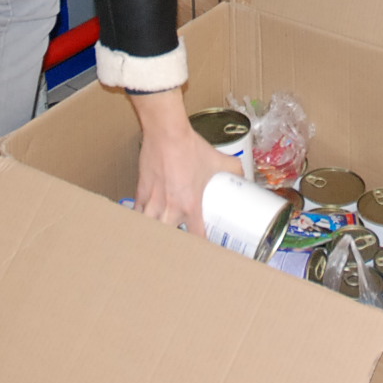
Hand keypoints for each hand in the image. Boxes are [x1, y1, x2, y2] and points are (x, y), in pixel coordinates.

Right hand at [128, 88, 240, 236]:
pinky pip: (138, 212)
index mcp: (190, 205)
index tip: (207, 250)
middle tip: (181, 247)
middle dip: (175, 246)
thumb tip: (244, 176)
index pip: (197, 236)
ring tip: (160, 239)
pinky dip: (141, 218)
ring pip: (150, 229)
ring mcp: (152, 201)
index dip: (203, 246)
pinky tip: (145, 220)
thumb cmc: (190, 147)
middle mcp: (169, 208)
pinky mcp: (141, 191)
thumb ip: (233, 170)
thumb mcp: (218, 159)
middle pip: (169, 239)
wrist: (166, 132)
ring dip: (156, 235)